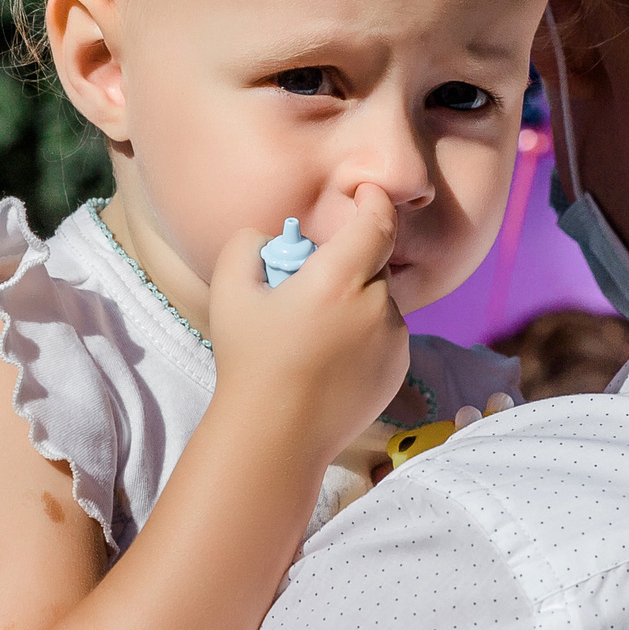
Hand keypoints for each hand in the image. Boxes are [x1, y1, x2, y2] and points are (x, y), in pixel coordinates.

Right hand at [204, 184, 410, 468]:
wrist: (277, 436)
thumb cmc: (250, 363)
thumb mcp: (229, 293)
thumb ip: (246, 245)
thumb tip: (268, 235)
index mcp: (339, 280)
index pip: (377, 222)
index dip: (375, 200)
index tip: (366, 192)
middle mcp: (376, 307)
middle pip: (374, 263)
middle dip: (348, 264)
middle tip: (309, 288)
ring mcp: (393, 340)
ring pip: (380, 300)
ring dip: (357, 301)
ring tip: (315, 334)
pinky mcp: (399, 368)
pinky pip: (386, 333)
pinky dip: (366, 333)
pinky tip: (331, 359)